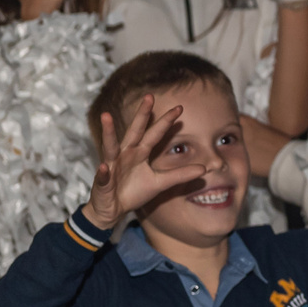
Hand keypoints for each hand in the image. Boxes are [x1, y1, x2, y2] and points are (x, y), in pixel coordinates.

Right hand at [84, 99, 184, 230]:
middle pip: (134, 131)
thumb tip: (204, 169)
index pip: (155, 134)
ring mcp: (111, 165)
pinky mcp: (103, 182)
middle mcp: (125, 154)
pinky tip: (103, 166)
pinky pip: (103, 176)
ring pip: (110, 146)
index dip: (166, 122)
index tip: (180, 107)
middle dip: (141, 115)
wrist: (113, 210)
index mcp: (140, 152)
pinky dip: (103, 172)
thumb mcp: (160, 183)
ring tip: (106, 117)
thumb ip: (180, 175)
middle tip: (150, 96)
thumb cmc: (134, 192)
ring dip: (109, 133)